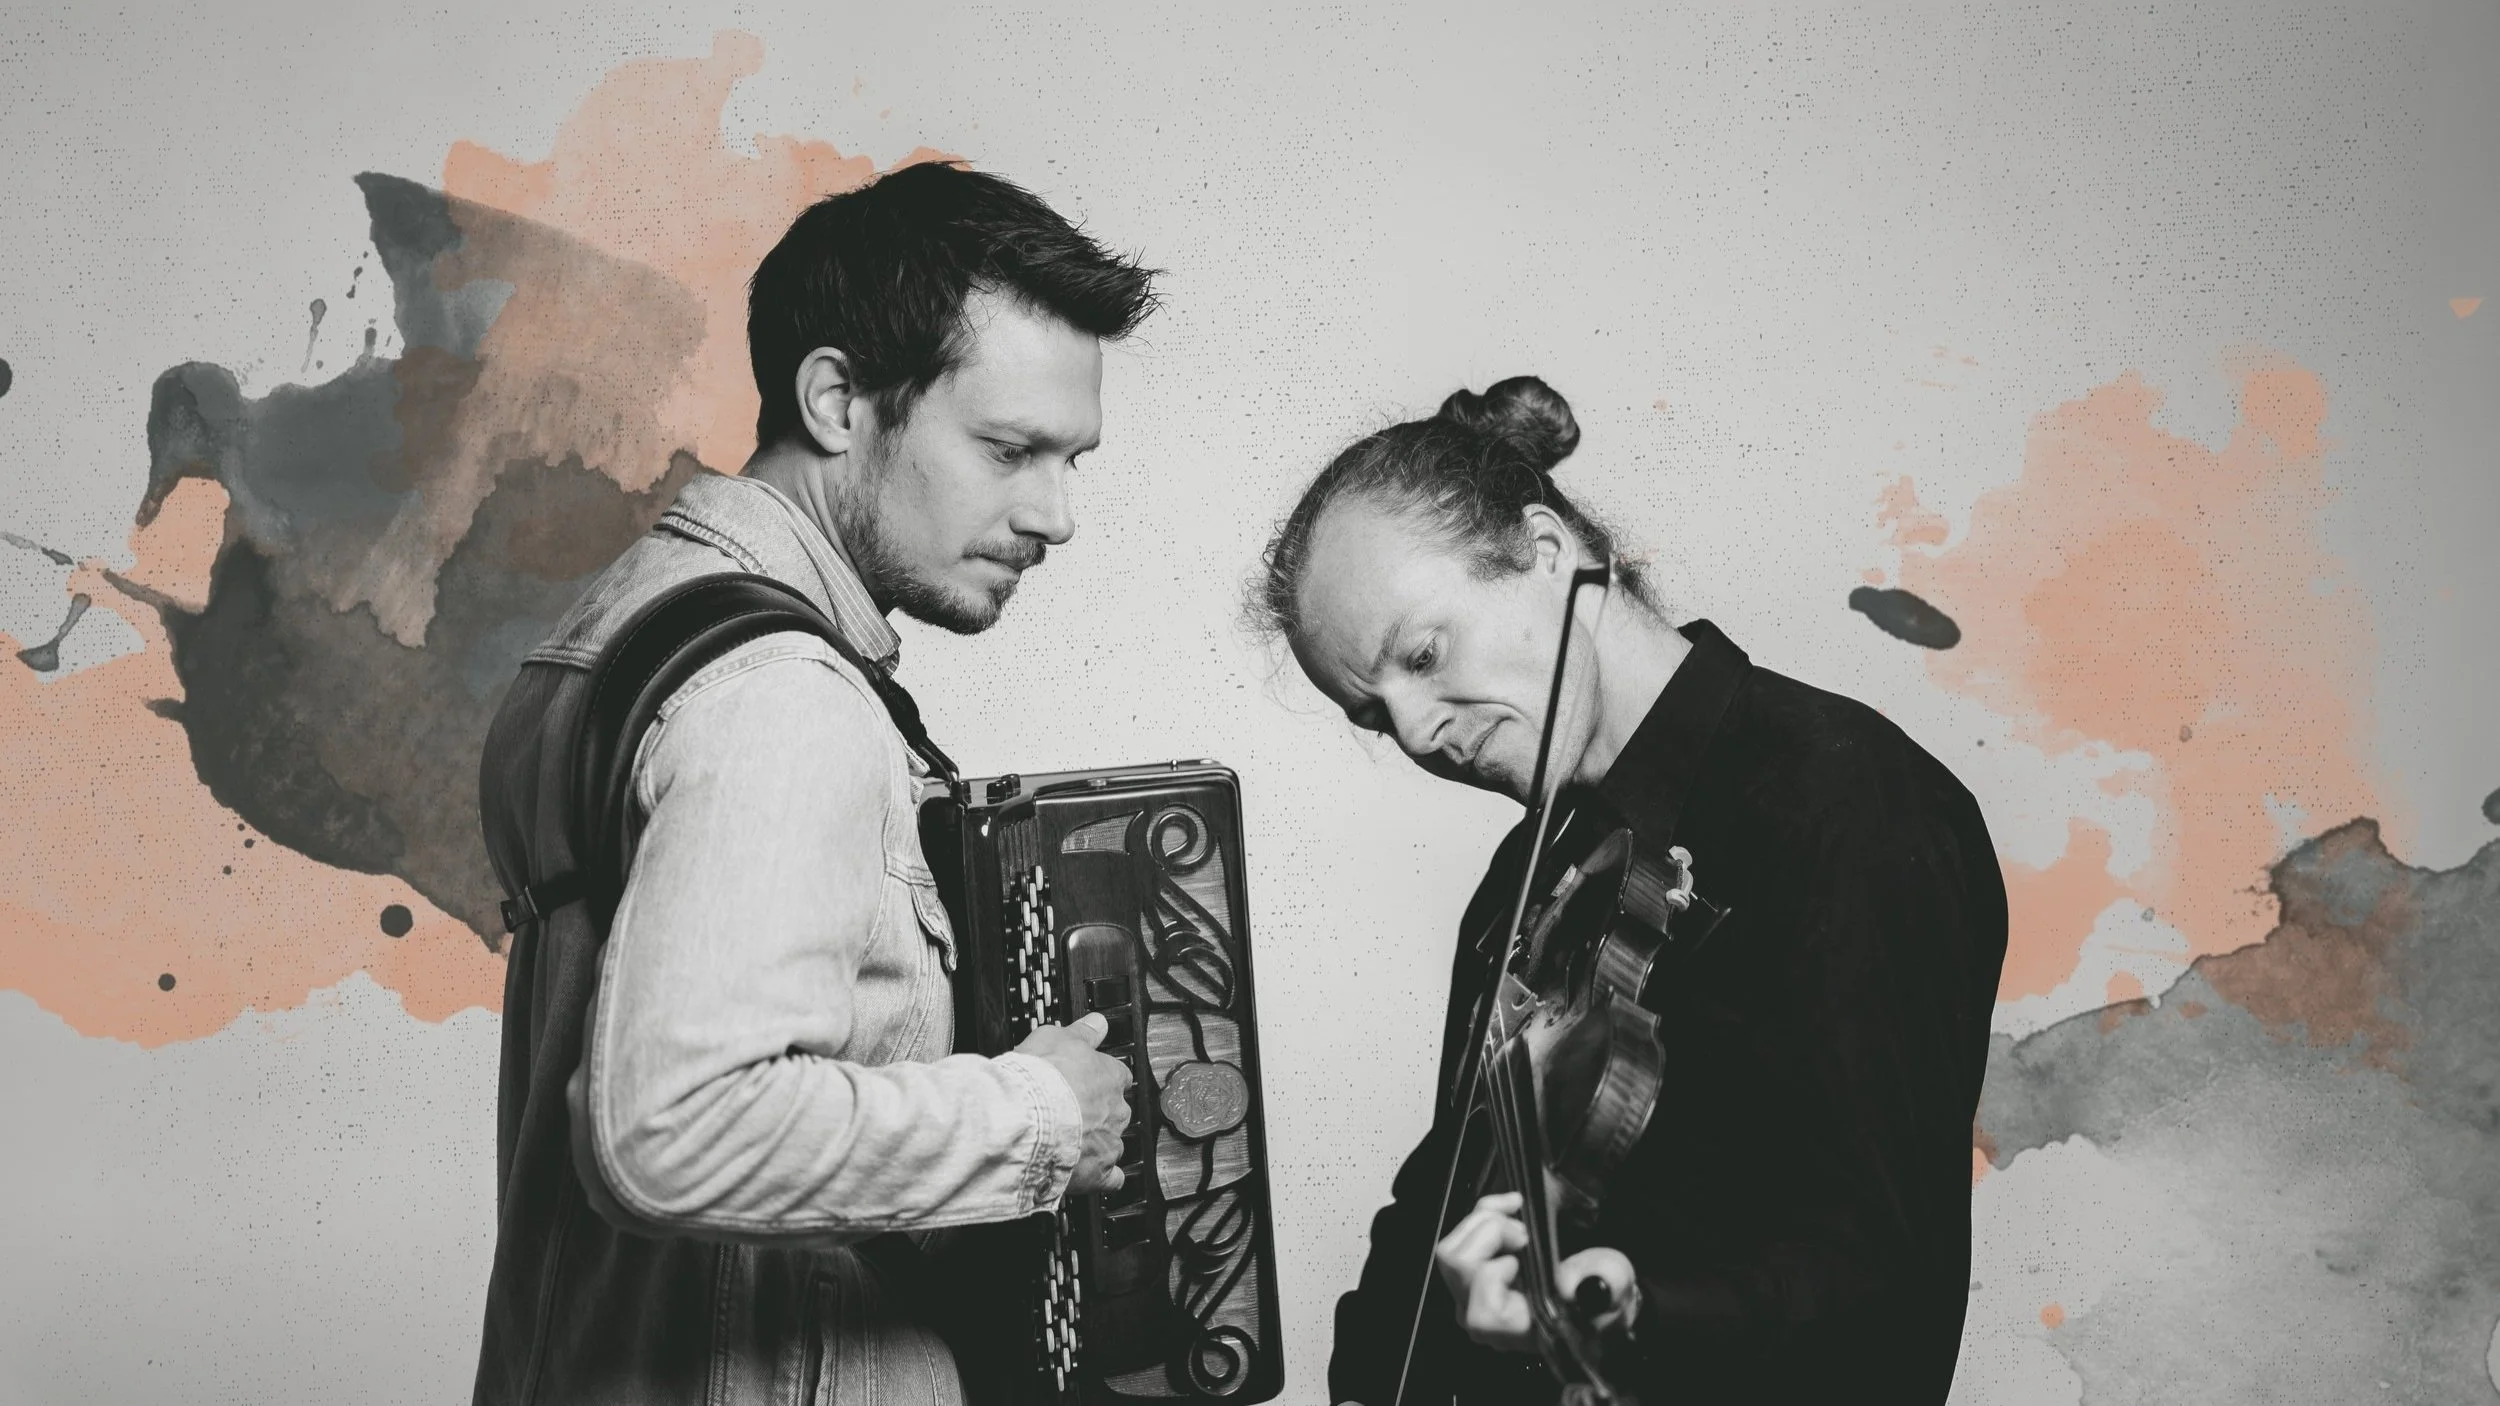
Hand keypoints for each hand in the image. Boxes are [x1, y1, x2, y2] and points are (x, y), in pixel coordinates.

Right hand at [1016, 1011, 1133, 1194]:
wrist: (1025, 1120)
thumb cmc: (1037, 1079)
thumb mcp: (1056, 1037)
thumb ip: (1082, 1032)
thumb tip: (1097, 1023)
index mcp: (1109, 1076)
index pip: (1116, 1075)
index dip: (1098, 1080)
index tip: (1083, 1082)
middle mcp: (1116, 1110)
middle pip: (1116, 1110)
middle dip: (1097, 1112)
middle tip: (1070, 1112)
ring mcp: (1110, 1142)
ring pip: (1113, 1142)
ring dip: (1096, 1143)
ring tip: (1070, 1143)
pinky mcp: (1099, 1172)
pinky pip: (1111, 1178)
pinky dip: (1103, 1177)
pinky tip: (1090, 1174)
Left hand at [1433, 1191, 1639, 1350]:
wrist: (1596, 1290)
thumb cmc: (1601, 1294)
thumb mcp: (1614, 1285)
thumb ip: (1603, 1284)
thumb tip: (1567, 1284)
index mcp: (1519, 1330)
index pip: (1482, 1312)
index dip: (1495, 1274)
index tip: (1526, 1251)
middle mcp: (1488, 1317)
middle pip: (1458, 1269)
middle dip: (1491, 1233)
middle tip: (1525, 1230)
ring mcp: (1474, 1294)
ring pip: (1452, 1250)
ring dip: (1483, 1221)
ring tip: (1518, 1217)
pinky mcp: (1472, 1272)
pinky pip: (1460, 1238)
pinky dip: (1484, 1213)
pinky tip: (1512, 1207)